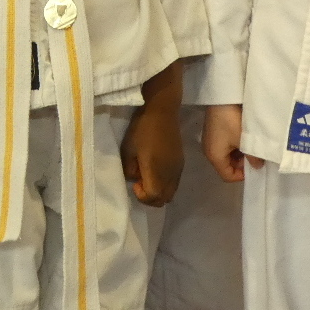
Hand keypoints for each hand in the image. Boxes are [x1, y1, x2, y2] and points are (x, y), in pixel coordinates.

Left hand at [122, 62, 183, 206]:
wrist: (162, 110)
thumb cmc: (142, 128)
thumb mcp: (128, 150)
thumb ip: (130, 169)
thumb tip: (136, 178)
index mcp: (157, 171)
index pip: (153, 197)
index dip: (141, 195)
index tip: (134, 183)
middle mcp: (171, 173)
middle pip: (163, 199)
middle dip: (150, 197)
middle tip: (140, 181)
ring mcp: (178, 168)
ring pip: (171, 192)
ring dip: (158, 190)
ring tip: (147, 175)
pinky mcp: (181, 161)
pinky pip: (174, 182)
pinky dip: (165, 183)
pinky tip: (156, 169)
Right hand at [203, 104, 262, 182]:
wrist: (223, 96)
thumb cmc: (232, 121)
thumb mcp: (244, 140)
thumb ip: (253, 156)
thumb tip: (258, 166)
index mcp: (214, 157)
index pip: (228, 176)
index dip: (242, 176)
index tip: (255, 167)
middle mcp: (209, 151)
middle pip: (227, 166)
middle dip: (242, 164)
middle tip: (256, 156)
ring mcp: (211, 141)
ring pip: (227, 155)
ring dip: (240, 154)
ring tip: (252, 146)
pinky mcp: (214, 132)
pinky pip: (225, 145)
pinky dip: (236, 145)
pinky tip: (244, 137)